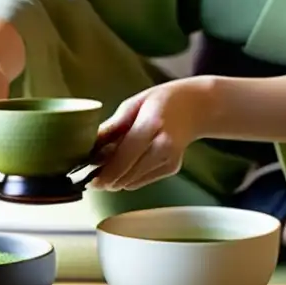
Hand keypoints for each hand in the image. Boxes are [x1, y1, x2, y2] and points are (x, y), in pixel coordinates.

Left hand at [90, 78, 211, 191]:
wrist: (197, 107)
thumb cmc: (162, 102)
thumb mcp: (133, 105)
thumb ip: (112, 127)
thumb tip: (89, 145)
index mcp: (151, 125)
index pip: (123, 157)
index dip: (104, 173)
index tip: (88, 179)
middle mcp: (163, 146)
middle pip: (126, 175)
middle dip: (106, 178)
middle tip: (93, 172)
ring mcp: (169, 160)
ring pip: (131, 183)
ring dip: (116, 178)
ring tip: (111, 162)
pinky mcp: (172, 169)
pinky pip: (141, 181)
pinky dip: (129, 176)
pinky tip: (130, 161)